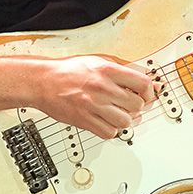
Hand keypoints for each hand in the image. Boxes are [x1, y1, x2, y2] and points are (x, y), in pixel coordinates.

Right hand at [31, 55, 156, 139]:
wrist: (43, 81)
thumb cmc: (70, 70)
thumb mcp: (99, 60)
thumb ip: (124, 69)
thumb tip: (148, 81)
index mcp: (107, 70)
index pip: (143, 83)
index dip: (149, 92)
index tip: (147, 95)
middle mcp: (102, 87)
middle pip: (137, 105)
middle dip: (137, 106)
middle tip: (130, 104)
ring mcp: (93, 105)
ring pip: (125, 122)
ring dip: (125, 120)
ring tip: (118, 113)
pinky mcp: (84, 120)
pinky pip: (109, 133)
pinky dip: (112, 130)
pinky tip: (107, 121)